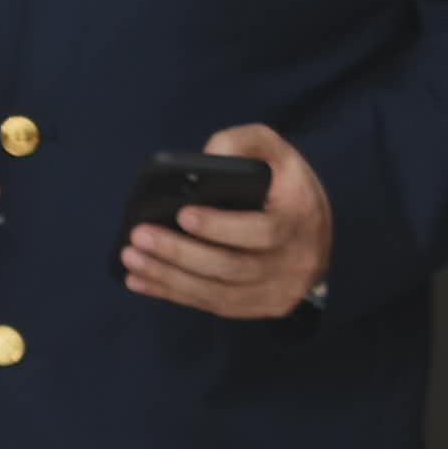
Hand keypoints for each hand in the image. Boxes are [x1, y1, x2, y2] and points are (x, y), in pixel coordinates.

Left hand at [122, 123, 333, 317]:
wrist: (316, 233)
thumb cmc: (285, 186)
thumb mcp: (277, 152)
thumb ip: (243, 142)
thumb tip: (206, 157)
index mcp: (300, 218)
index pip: (261, 230)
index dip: (220, 226)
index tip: (182, 213)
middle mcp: (294, 261)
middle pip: (230, 266)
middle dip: (179, 252)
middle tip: (139, 235)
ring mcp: (278, 290)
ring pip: (217, 292)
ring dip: (168, 277)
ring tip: (131, 258)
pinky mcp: (260, 306)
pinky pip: (212, 304)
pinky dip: (173, 293)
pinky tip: (140, 280)